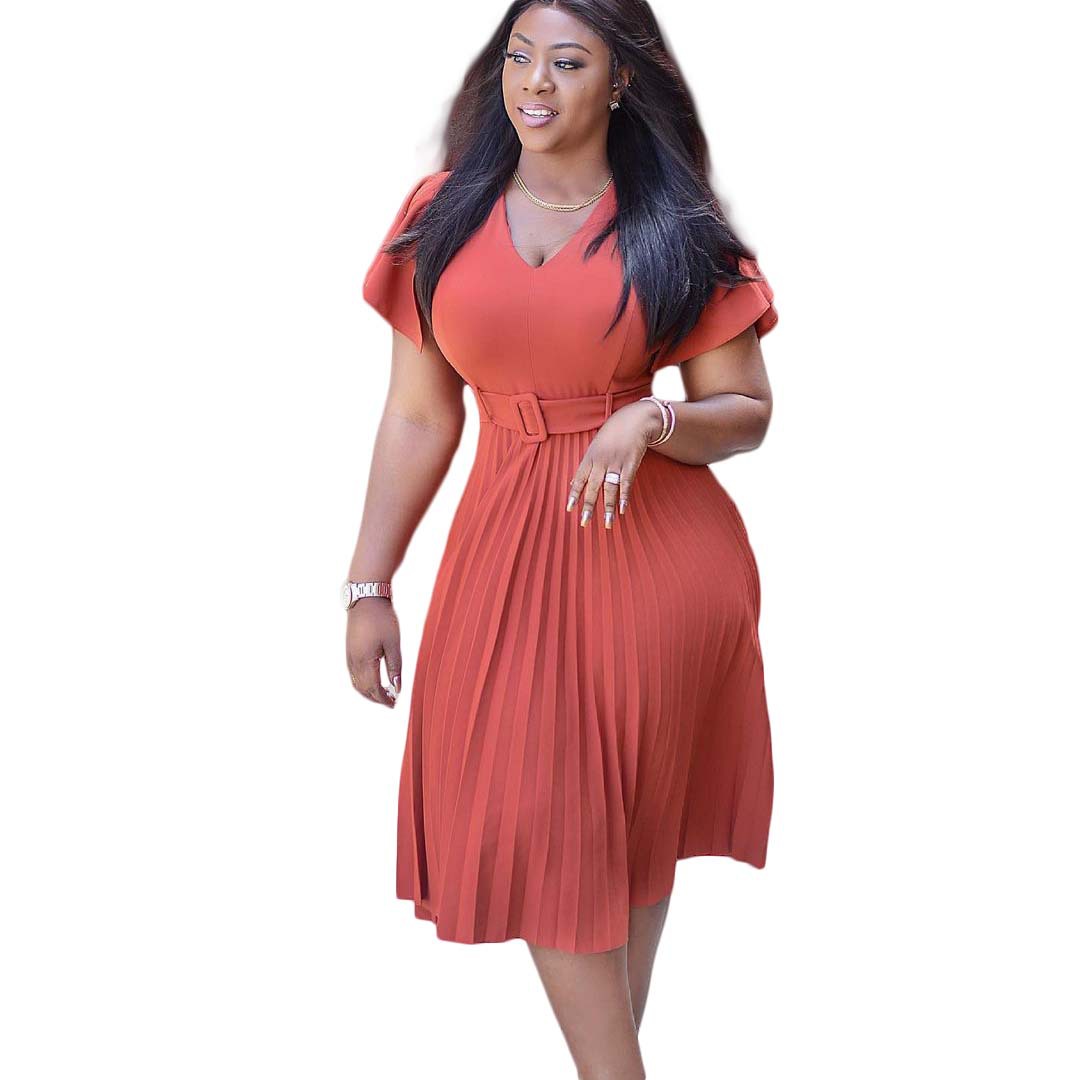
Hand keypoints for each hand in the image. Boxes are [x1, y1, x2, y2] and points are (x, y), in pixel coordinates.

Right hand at [345, 598, 401, 706]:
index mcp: (365, 661)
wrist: (366, 597)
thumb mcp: (393, 643)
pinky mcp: (349, 649)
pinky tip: (372, 680)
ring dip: (368, 692)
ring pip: (356, 683)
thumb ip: (395, 667)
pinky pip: (353, 673)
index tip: (395, 703)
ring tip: (383, 693)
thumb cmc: (382, 618)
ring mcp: (349, 655)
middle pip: (363, 689)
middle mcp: (353, 661)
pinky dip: (362, 682)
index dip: (384, 699)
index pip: (374, 689)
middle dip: (376, 698)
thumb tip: (397, 687)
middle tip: (391, 701)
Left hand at [566, 400, 662, 527]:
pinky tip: (622, 509)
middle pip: (593, 487)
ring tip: (607, 523)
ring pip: (609, 489)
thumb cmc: (612, 434)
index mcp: (590, 457)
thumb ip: (585, 466)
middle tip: (584, 523)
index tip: (569, 509)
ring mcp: (616, 463)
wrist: (634, 419)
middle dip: (588, 506)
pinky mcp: (630, 464)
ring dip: (608, 507)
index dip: (574, 495)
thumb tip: (572, 483)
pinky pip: (626, 483)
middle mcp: (601, 461)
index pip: (579, 479)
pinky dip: (624, 497)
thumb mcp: (594, 447)